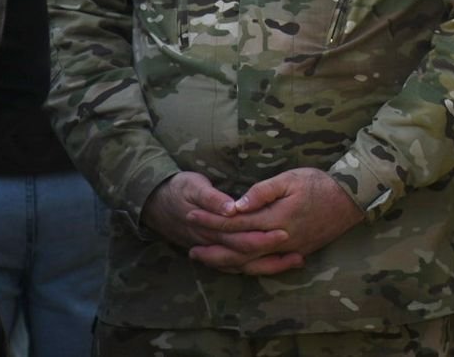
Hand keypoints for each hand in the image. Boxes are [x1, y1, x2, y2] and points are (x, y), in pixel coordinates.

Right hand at [140, 172, 289, 268]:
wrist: (154, 202)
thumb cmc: (178, 190)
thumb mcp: (193, 186)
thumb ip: (213, 198)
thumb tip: (231, 208)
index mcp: (210, 228)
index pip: (240, 239)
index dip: (262, 238)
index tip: (285, 233)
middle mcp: (212, 243)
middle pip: (245, 256)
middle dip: (272, 255)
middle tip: (299, 253)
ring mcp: (212, 249)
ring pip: (242, 265)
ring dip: (269, 265)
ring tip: (296, 261)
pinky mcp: (213, 250)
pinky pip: (236, 265)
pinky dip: (255, 266)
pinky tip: (276, 264)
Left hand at [186, 167, 364, 275]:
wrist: (352, 200)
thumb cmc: (320, 184)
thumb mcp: (292, 178)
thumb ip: (263, 191)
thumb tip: (237, 204)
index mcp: (276, 217)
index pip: (236, 221)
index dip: (212, 219)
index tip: (191, 214)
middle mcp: (279, 239)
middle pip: (238, 248)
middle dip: (212, 245)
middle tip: (188, 245)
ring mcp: (288, 250)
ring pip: (250, 263)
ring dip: (224, 261)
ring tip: (204, 259)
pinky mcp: (296, 254)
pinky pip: (265, 267)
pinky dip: (245, 268)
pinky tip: (233, 265)